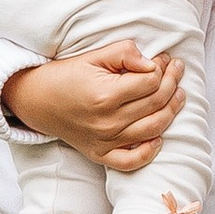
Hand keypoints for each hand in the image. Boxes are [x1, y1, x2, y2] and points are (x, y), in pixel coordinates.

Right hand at [0, 41, 184, 175]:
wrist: (36, 100)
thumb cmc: (66, 75)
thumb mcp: (93, 56)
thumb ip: (124, 53)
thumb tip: (152, 63)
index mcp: (105, 95)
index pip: (150, 82)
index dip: (163, 68)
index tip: (165, 58)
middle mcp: (107, 121)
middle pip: (155, 104)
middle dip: (172, 83)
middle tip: (177, 70)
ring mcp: (104, 140)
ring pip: (152, 129)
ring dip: (171, 111)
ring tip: (178, 94)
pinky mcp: (100, 153)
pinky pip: (131, 160)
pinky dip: (149, 151)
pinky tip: (159, 136)